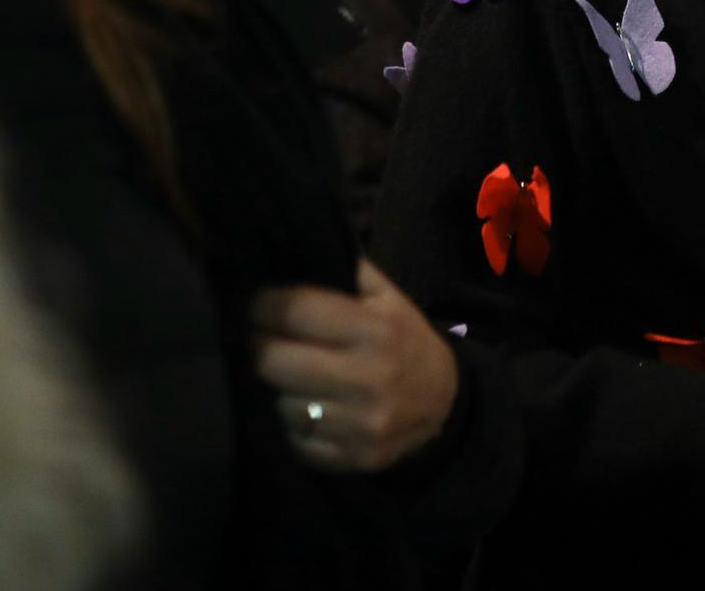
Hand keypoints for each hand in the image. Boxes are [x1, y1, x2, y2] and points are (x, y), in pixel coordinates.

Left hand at [250, 259, 459, 472]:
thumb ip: (349, 272)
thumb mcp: (389, 299)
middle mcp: (369, 377)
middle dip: (259, 347)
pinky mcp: (353, 458)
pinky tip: (305, 408)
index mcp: (377, 329)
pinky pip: (295, 440)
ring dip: (277, 389)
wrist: (445, 403)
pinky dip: (293, 425)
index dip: (264, 305)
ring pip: (280, 404)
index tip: (260, 305)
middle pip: (274, 361)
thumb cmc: (404, 341)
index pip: (294, 310)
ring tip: (287, 376)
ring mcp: (361, 423)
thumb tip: (297, 247)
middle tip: (261, 340)